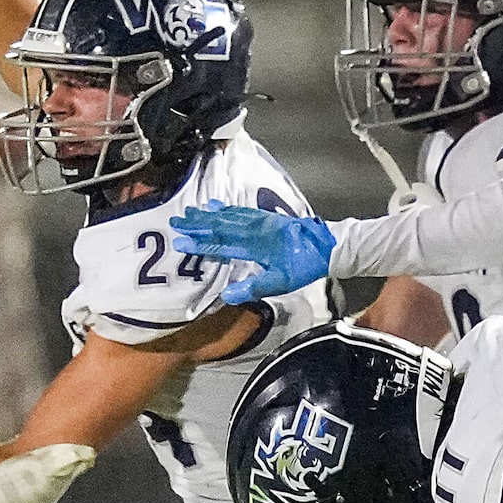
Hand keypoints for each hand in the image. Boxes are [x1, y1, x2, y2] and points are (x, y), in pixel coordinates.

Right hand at [169, 204, 335, 303]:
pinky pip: (240, 210)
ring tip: (190, 212)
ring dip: (208, 214)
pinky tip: (217, 206)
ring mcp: (260, 220)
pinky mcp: (266, 217)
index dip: (200, 243)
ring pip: (229, 215)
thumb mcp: (280, 282)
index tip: (181, 241)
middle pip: (221, 224)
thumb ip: (253, 288)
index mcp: (254, 245)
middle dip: (198, 224)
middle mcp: (254, 229)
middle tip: (177, 220)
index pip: (221, 243)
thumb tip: (226, 296)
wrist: (326, 246)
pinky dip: (226, 208)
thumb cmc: (303, 266)